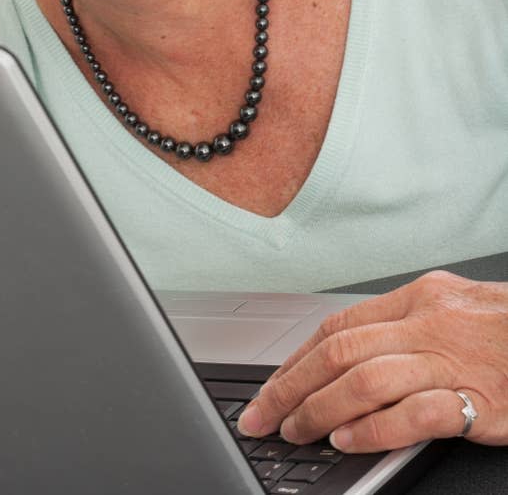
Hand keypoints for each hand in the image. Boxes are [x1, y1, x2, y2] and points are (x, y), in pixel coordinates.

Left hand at [237, 270, 507, 450]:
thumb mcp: (458, 309)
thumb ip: (409, 326)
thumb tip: (353, 353)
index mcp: (420, 297)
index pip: (339, 324)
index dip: (298, 357)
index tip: (272, 385)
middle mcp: (429, 322)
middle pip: (338, 350)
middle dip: (290, 386)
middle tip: (261, 415)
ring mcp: (452, 360)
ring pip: (362, 379)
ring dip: (318, 409)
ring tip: (295, 431)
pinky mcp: (477, 399)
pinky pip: (411, 413)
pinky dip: (372, 428)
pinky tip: (347, 441)